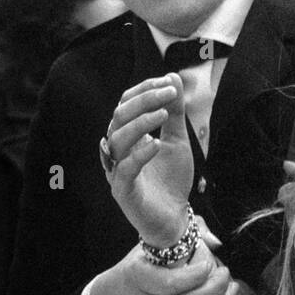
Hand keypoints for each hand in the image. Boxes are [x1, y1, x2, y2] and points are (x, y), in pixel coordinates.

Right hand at [89, 234, 237, 294]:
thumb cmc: (143, 266)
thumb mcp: (151, 245)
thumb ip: (183, 235)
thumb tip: (214, 242)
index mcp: (136, 277)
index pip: (169, 283)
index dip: (195, 276)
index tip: (209, 264)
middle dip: (215, 288)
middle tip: (225, 274)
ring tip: (232, 290)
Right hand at [105, 74, 191, 245]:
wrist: (175, 217)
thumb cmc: (172, 179)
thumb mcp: (177, 140)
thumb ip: (175, 113)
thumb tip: (173, 77)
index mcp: (127, 137)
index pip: (125, 104)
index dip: (144, 90)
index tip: (170, 82)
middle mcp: (117, 151)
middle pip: (119, 117)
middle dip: (144, 100)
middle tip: (170, 92)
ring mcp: (117, 171)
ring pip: (117, 139)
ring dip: (141, 122)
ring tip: (164, 114)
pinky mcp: (123, 192)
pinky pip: (124, 170)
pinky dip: (139, 154)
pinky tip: (157, 144)